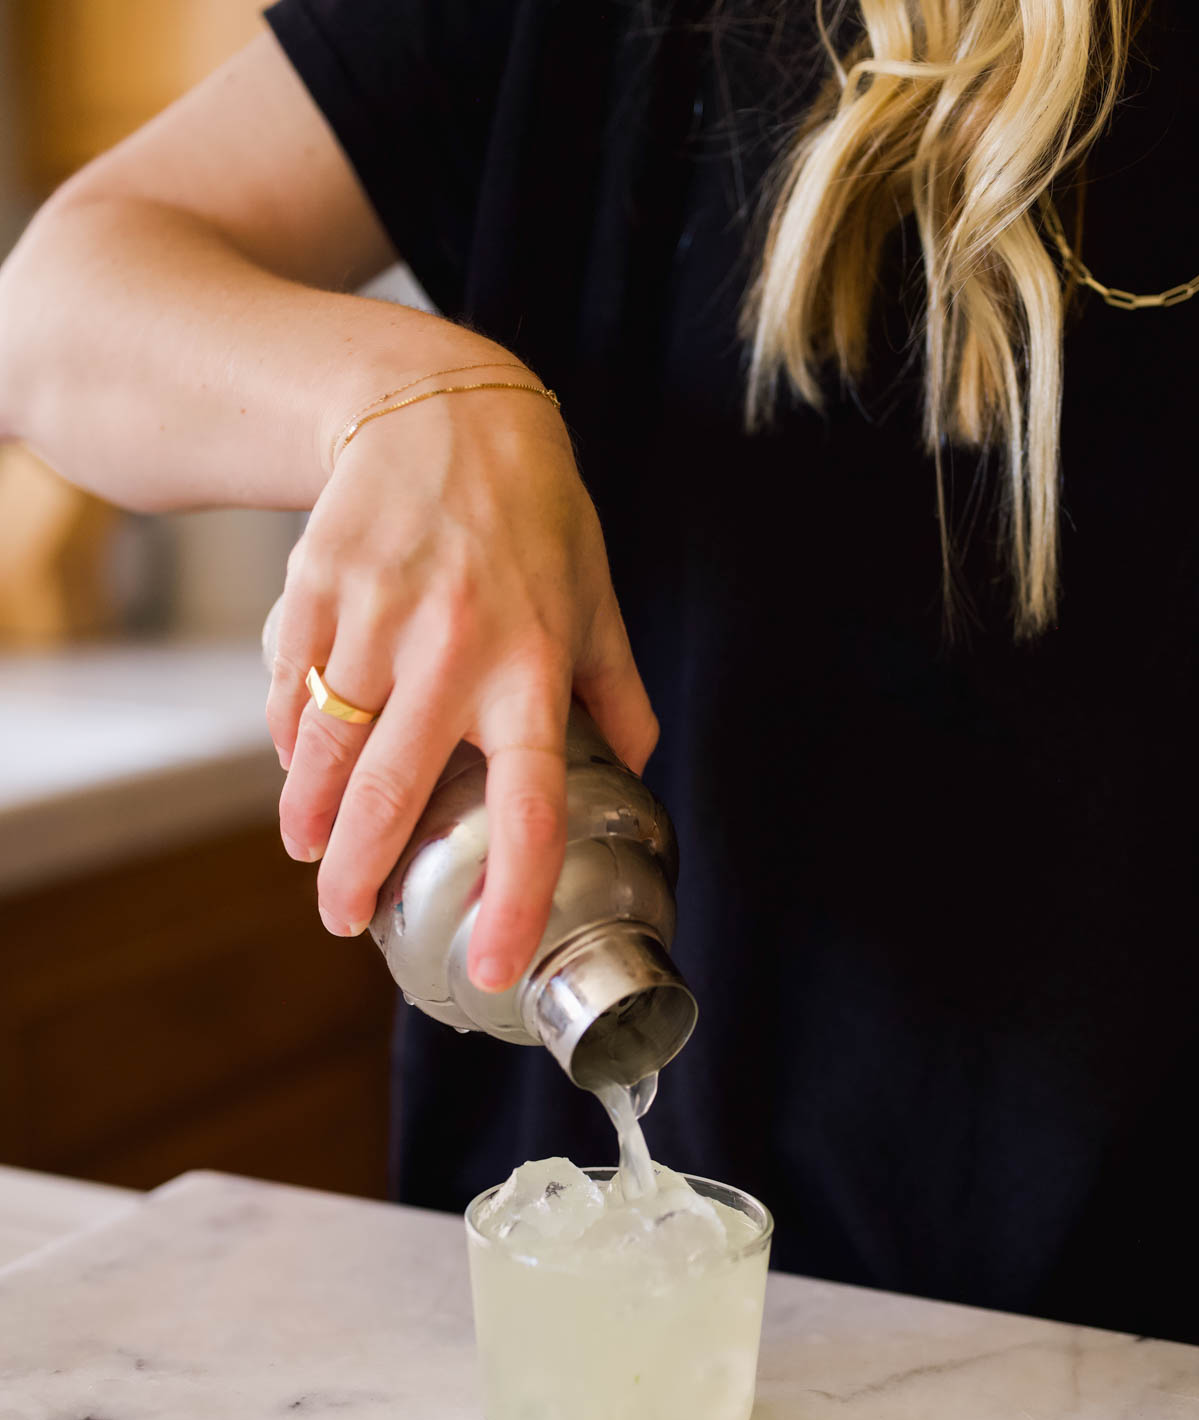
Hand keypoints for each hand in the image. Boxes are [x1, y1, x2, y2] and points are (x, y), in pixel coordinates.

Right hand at [265, 360, 657, 992]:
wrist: (440, 407)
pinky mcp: (316, 589)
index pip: (531, 806)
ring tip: (312, 855)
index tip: (489, 961)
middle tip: (345, 920)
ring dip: (312, 819)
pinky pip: (291, 691)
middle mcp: (454, 650)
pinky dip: (291, 741)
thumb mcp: (595, 599)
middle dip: (360, 875)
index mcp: (535, 667)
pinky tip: (301, 764)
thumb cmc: (531, 516)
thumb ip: (617, 693)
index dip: (512, 896)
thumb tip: (636, 770)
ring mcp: (376, 617)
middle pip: (395, 794)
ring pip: (327, 751)